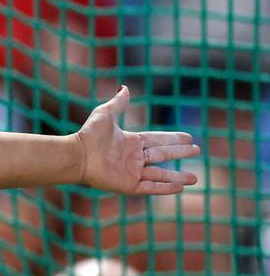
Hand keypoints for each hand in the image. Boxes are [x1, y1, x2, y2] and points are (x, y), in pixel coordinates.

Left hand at [76, 86, 199, 195]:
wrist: (77, 155)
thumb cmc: (89, 135)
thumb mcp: (105, 114)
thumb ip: (118, 103)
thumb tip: (124, 87)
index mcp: (131, 142)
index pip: (157, 140)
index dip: (173, 139)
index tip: (189, 138)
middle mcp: (133, 158)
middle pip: (162, 155)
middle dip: (179, 153)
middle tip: (197, 150)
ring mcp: (131, 172)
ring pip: (160, 174)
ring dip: (177, 176)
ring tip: (194, 179)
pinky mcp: (127, 185)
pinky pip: (150, 187)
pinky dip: (165, 188)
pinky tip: (179, 188)